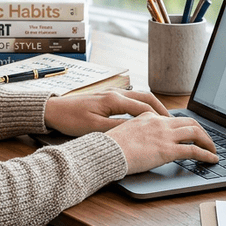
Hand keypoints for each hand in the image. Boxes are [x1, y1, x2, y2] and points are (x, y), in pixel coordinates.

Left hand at [43, 89, 169, 136]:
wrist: (53, 110)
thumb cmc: (70, 119)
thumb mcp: (94, 128)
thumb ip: (117, 129)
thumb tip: (137, 132)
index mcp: (114, 99)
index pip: (144, 108)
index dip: (159, 119)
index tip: (171, 128)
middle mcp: (115, 93)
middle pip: (146, 98)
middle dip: (161, 109)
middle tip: (172, 123)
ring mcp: (112, 94)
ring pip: (139, 97)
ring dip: (153, 107)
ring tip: (163, 120)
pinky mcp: (107, 97)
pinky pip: (131, 100)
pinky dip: (142, 106)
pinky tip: (144, 117)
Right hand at [105, 112, 218, 173]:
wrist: (106, 151)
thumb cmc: (109, 146)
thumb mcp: (122, 133)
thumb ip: (136, 133)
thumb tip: (141, 142)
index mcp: (147, 117)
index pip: (172, 119)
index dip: (184, 126)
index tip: (190, 134)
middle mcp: (158, 123)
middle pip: (189, 122)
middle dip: (202, 131)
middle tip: (207, 141)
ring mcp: (164, 135)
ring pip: (195, 133)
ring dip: (208, 141)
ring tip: (213, 150)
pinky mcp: (168, 150)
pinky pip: (194, 151)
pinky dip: (207, 154)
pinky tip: (212, 160)